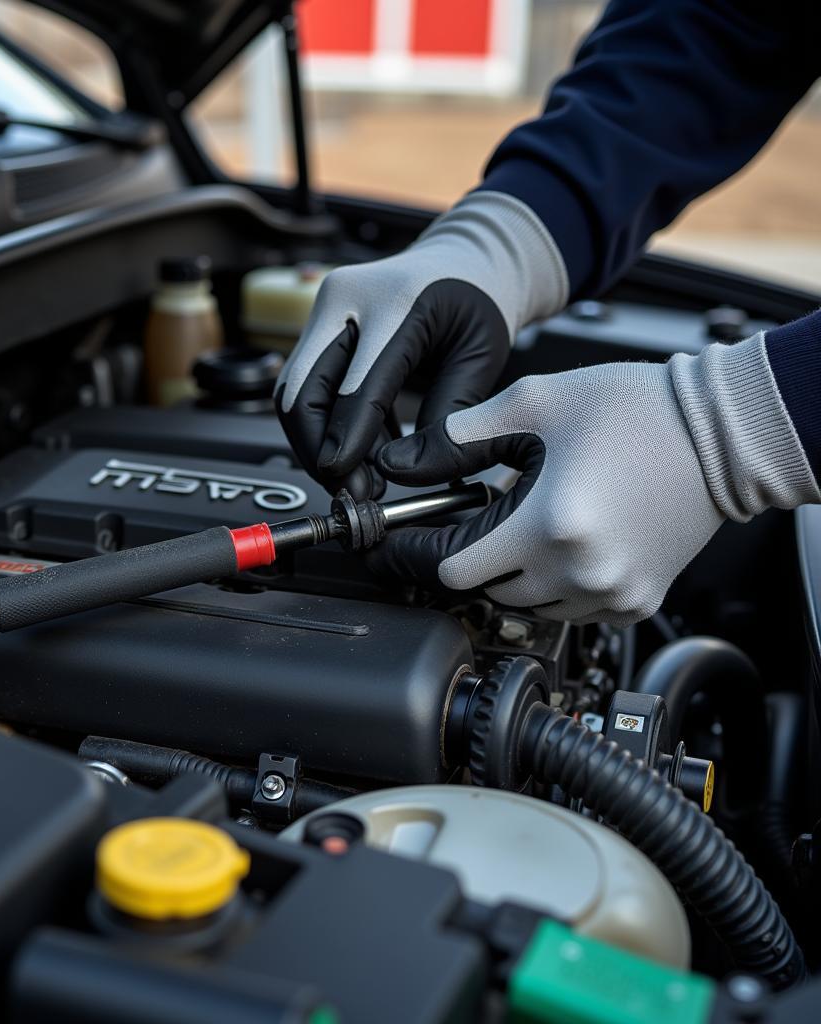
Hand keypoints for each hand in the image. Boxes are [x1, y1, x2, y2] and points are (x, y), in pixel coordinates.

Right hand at [274, 192, 567, 498]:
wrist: (465, 257)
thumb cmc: (478, 303)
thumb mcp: (480, 358)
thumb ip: (447, 412)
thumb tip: (405, 470)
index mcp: (396, 302)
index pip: (358, 387)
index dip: (348, 443)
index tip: (350, 486)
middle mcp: (346, 297)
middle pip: (302, 391)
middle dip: (317, 451)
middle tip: (350, 491)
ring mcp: (325, 306)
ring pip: (293, 392)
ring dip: (315, 443)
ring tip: (358, 479)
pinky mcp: (317, 322)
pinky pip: (306, 384)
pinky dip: (326, 424)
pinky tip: (360, 450)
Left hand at [367, 360, 725, 625]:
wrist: (721, 432)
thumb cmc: (635, 411)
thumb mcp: (534, 404)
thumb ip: (457, 439)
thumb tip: (402, 463)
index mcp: (548, 526)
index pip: (453, 569)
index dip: (420, 554)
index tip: (404, 544)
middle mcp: (579, 572)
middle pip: (487, 590)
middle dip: (470, 556)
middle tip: (481, 516)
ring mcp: (611, 594)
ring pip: (527, 606)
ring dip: (511, 574)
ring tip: (527, 524)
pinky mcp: (636, 601)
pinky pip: (571, 613)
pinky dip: (553, 587)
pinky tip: (563, 544)